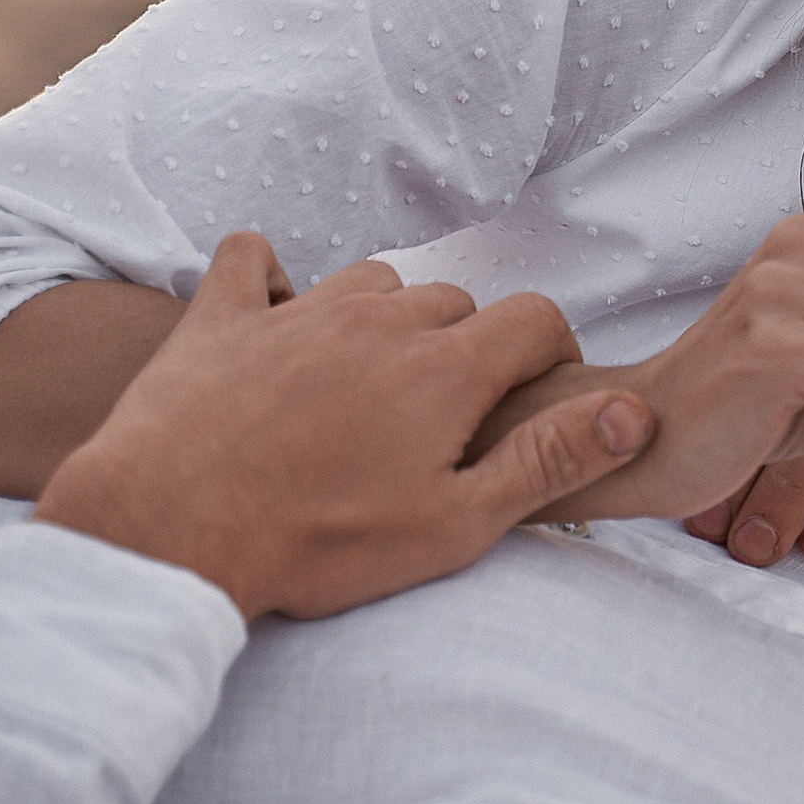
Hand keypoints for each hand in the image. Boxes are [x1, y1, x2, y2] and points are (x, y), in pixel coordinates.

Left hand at [33, 234, 655, 621]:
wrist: (170, 532)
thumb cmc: (318, 543)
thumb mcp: (454, 524)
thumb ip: (547, 461)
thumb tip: (632, 412)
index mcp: (444, 369)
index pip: (533, 317)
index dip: (550, 350)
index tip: (536, 390)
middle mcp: (379, 321)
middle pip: (453, 301)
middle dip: (465, 345)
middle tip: (444, 412)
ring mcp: (296, 311)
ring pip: (371, 280)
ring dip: (384, 316)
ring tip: (368, 379)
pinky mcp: (221, 318)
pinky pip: (253, 260)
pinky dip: (270, 278)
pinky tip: (274, 317)